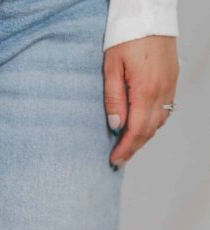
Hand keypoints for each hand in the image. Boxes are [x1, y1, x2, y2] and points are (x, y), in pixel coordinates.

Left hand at [104, 36, 178, 168]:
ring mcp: (170, 85)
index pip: (136, 130)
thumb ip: (113, 98)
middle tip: (119, 159)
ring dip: (144, 136)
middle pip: (149, 131)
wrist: (149, 12)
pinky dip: (153, 122)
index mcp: (145, 90)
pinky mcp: (172, 79)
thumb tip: (116, 126)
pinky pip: (166, 109)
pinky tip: (142, 124)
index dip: (125, 149)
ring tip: (128, 145)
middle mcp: (162, 91)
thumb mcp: (111, 67)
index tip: (114, 160)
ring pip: (159, 122)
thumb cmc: (126, 36)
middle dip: (134, 147)